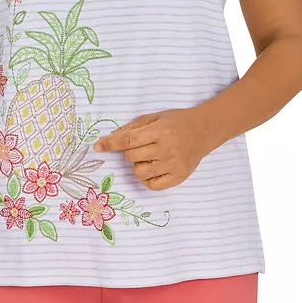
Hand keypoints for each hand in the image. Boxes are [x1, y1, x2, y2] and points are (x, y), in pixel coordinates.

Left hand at [91, 108, 211, 190]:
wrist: (204, 130)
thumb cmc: (177, 122)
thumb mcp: (155, 117)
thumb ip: (132, 127)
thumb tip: (110, 139)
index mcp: (160, 131)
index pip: (128, 139)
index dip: (110, 143)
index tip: (97, 146)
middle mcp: (167, 149)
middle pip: (131, 157)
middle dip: (129, 152)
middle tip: (141, 146)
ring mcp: (173, 165)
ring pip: (139, 173)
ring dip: (138, 166)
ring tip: (150, 157)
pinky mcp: (179, 177)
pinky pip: (152, 185)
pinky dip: (148, 179)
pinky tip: (154, 169)